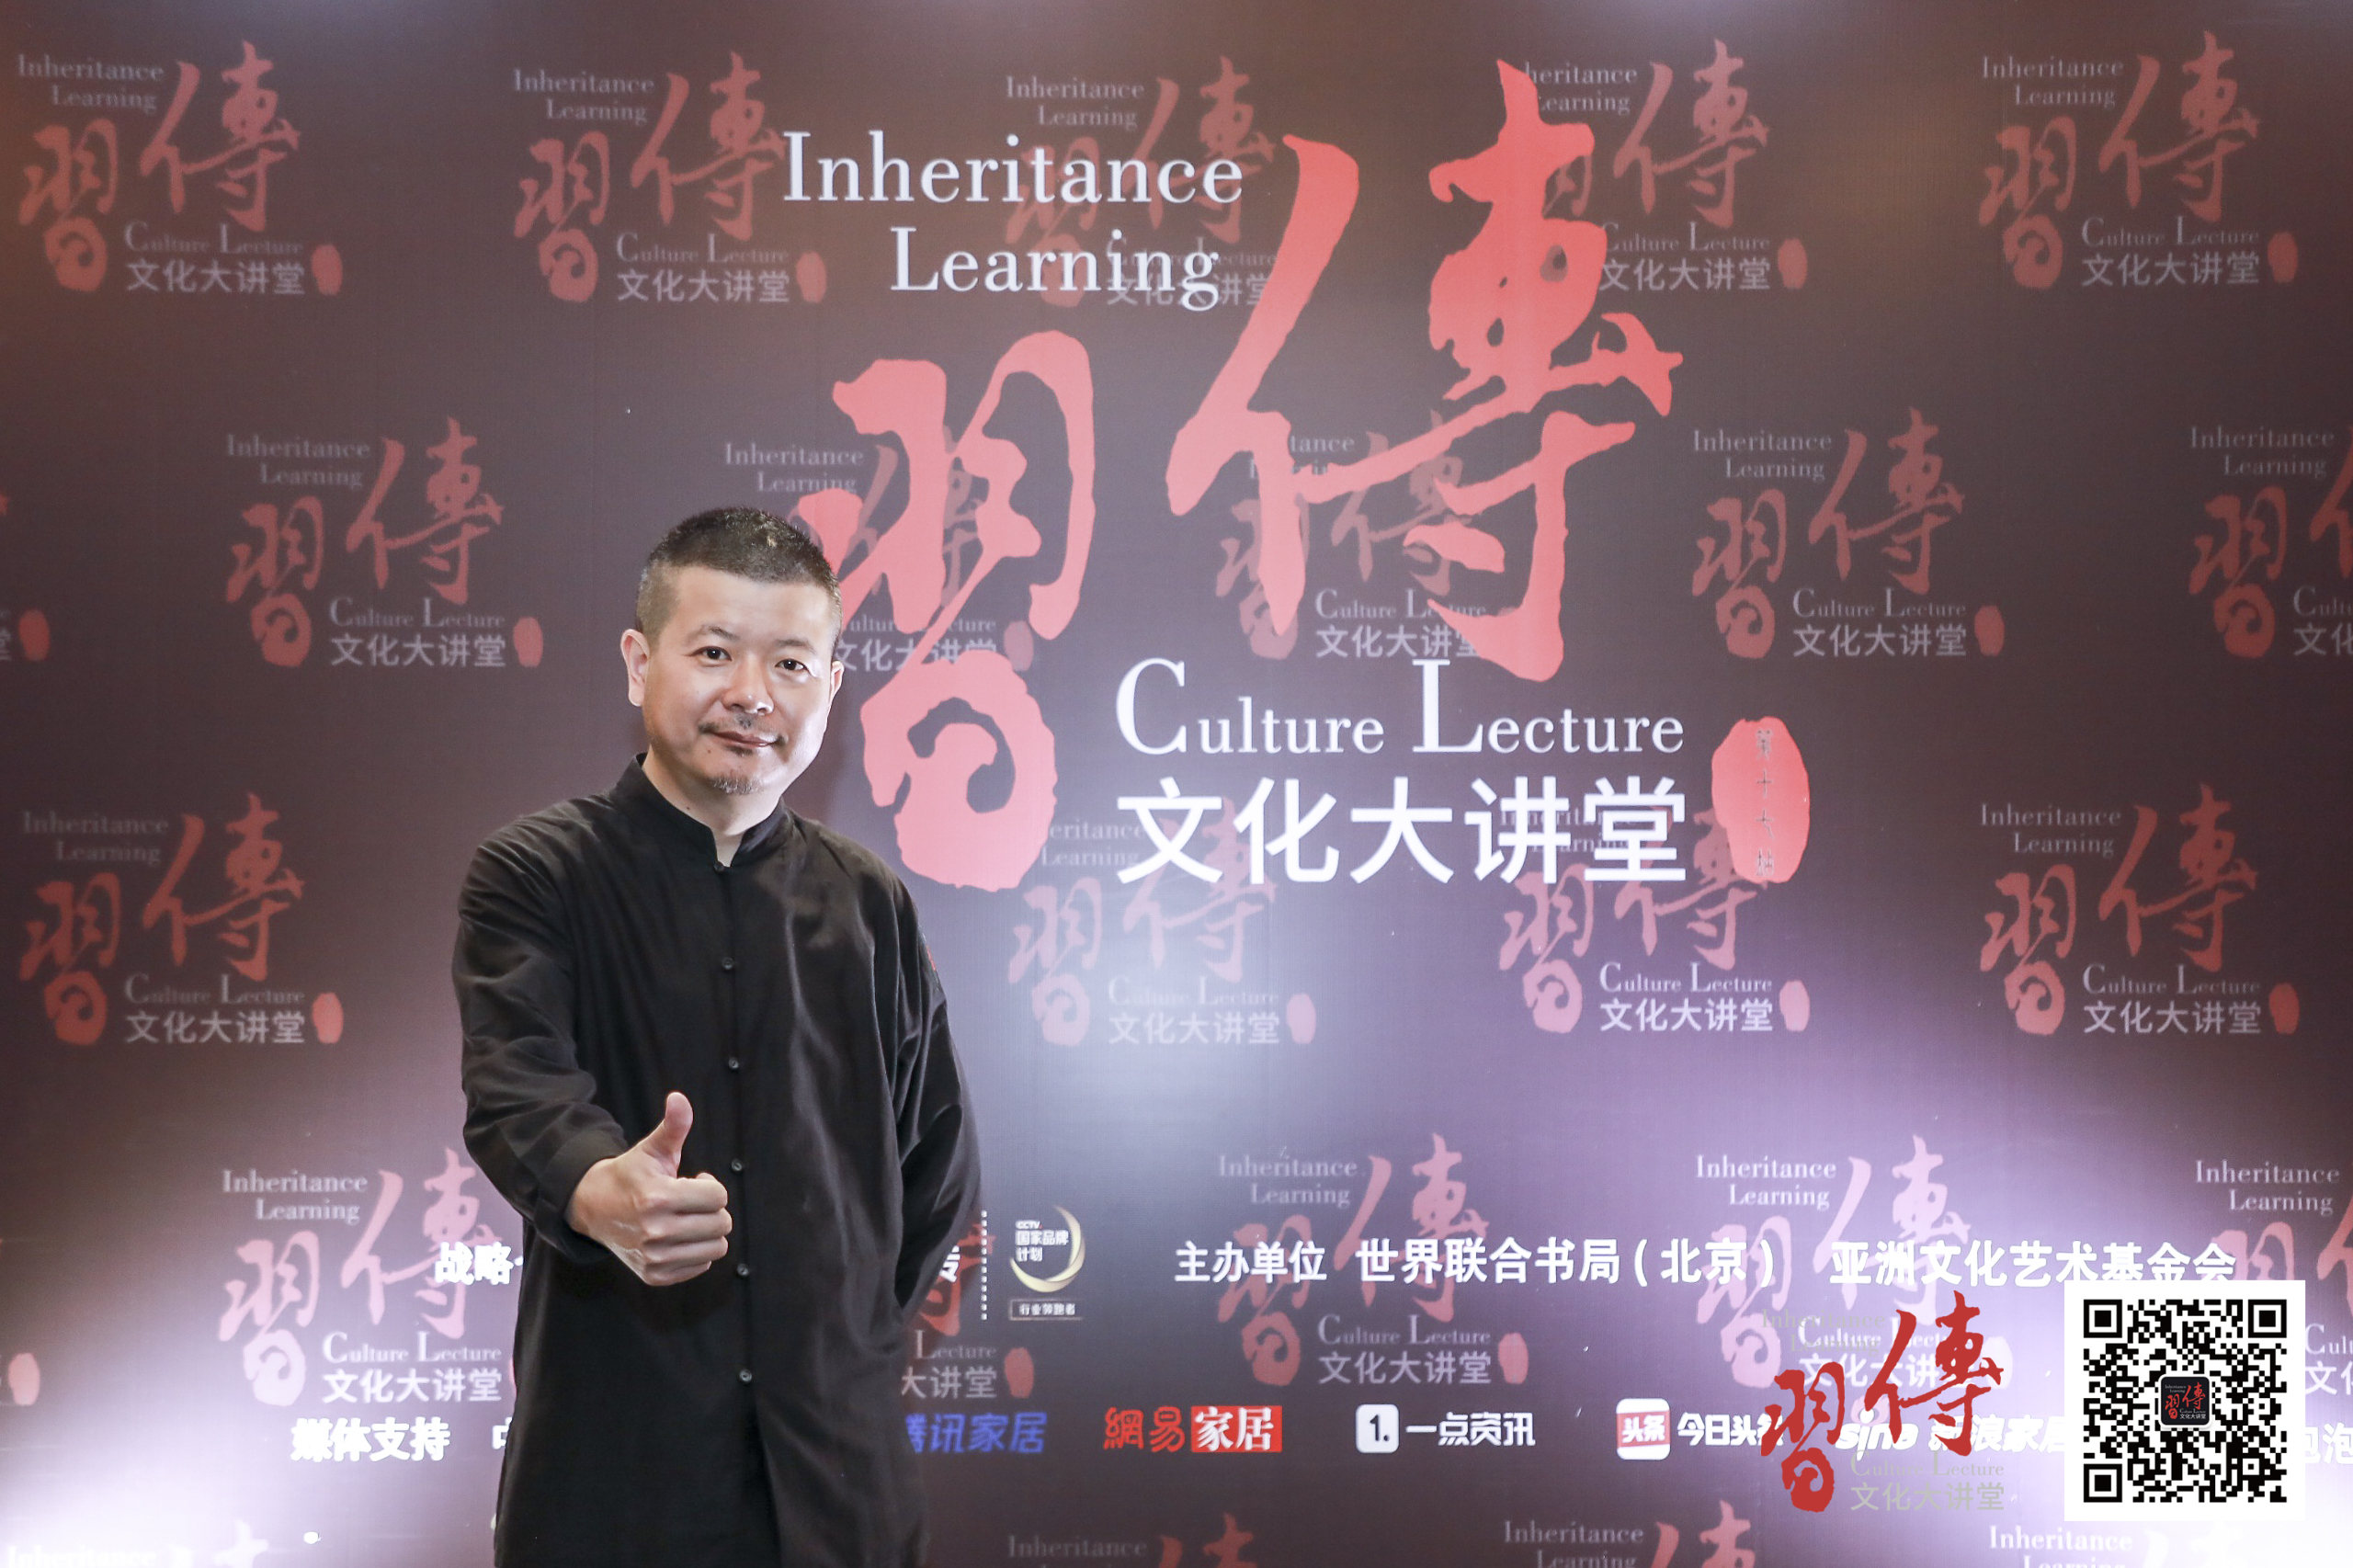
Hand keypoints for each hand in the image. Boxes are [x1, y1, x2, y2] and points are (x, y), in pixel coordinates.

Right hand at [566, 1091, 732, 1285]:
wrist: (594, 1208)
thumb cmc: (631, 1175)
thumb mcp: (651, 1149)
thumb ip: (673, 1126)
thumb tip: (679, 1098)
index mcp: (657, 1198)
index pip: (717, 1196)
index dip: (710, 1185)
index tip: (693, 1180)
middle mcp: (655, 1232)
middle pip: (721, 1223)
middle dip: (712, 1208)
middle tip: (691, 1201)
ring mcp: (654, 1258)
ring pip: (716, 1248)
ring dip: (708, 1231)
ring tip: (687, 1218)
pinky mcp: (654, 1275)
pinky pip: (701, 1267)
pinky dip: (697, 1252)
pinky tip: (679, 1237)